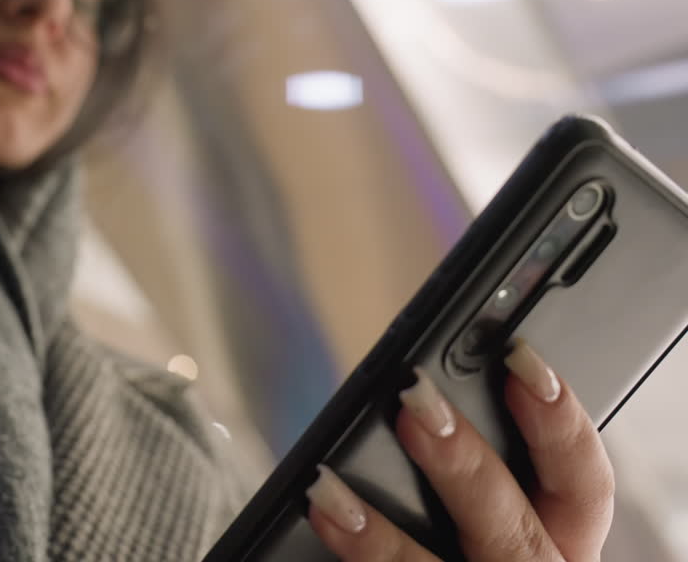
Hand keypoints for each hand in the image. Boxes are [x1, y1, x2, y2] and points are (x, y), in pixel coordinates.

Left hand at [306, 340, 614, 560]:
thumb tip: (420, 399)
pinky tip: (320, 526)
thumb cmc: (466, 555)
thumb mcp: (495, 532)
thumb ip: (477, 485)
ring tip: (326, 491)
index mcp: (557, 551)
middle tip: (413, 404)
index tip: (519, 361)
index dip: (560, 423)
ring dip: (381, 539)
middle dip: (464, 463)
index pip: (584, 486)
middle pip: (514, 529)